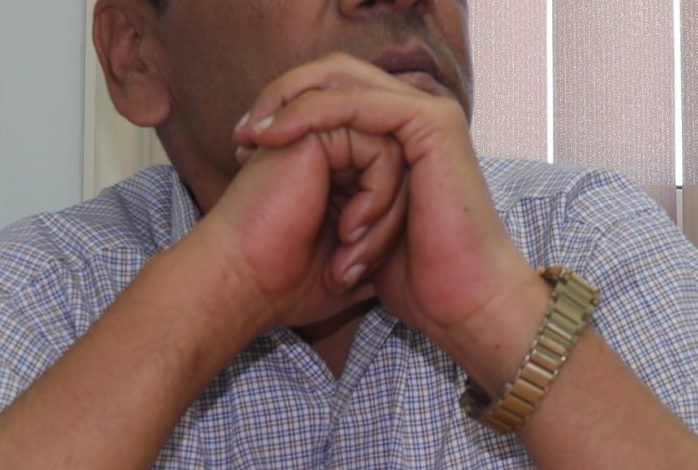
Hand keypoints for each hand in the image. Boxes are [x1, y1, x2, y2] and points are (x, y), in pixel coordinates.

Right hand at [200, 125, 405, 326]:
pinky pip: (383, 149)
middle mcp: (326, 152)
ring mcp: (322, 137)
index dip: (385, 233)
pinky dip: (379, 196)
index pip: (393, 186)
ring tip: (350, 251)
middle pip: (401, 169)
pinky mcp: (319, 130)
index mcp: (331, 177)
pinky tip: (349, 229)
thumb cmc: (285, 284)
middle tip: (354, 268)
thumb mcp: (349, 270)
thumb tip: (417, 260)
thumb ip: (379, 250)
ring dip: (385, 213)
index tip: (348, 276)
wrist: (241, 283)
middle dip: (390, 223)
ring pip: (397, 157)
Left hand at [235, 53, 543, 364]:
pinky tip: (278, 135)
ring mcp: (425, 114)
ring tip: (253, 138)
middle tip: (242, 135)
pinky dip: (311, 114)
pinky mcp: (430, 123)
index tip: (242, 146)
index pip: (332, 95)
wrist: (455, 301)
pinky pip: (356, 104)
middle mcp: (411, 117)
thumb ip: (336, 191)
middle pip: (332, 78)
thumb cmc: (409, 274)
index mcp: (397, 136)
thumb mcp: (355, 225)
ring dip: (288, 106)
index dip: (283, 111)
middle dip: (279, 101)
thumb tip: (295, 182)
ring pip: (341, 82)